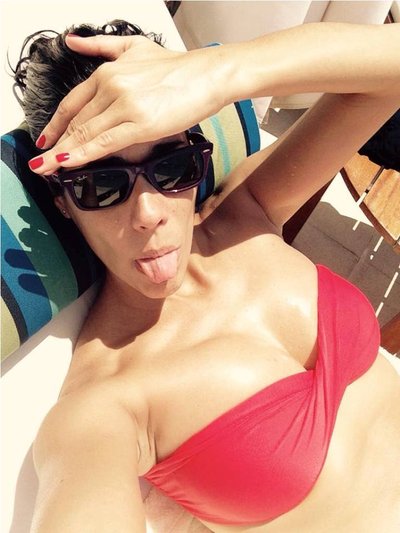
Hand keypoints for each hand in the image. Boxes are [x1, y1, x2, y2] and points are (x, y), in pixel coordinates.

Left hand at [30, 34, 224, 173]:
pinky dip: (83, 154)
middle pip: (76, 122)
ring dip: (63, 154)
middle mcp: (111, 86)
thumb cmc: (178, 67)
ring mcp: (124, 105)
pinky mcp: (140, 124)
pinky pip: (104, 142)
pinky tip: (67, 162)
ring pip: (85, 134)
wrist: (208, 75)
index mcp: (108, 71)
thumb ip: (100, 45)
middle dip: (56, 146)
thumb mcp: (134, 47)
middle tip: (41, 163)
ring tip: (45, 169)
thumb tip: (72, 41)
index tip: (46, 141)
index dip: (56, 125)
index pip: (72, 103)